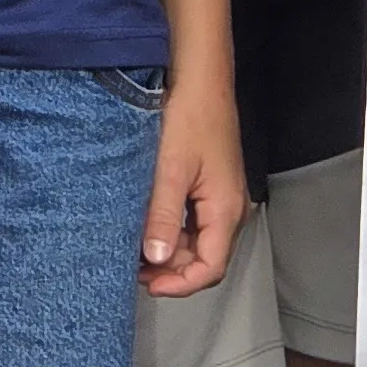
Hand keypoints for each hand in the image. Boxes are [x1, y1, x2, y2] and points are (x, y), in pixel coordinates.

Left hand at [141, 79, 244, 297]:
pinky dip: (173, 233)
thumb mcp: (170, 169)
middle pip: (206, 260)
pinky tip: (148, 226)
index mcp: (226, 210)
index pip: (210, 269)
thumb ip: (162, 216)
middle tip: (134, 269)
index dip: (180, 284)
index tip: (148, 283)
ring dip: (170, 253)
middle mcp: (231, 210)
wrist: (202, 82)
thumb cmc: (190, 118)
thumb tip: (155, 259)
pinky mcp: (214, 190)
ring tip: (136, 249)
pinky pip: (196, 225)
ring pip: (199, 244)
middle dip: (172, 271)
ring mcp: (224, 200)